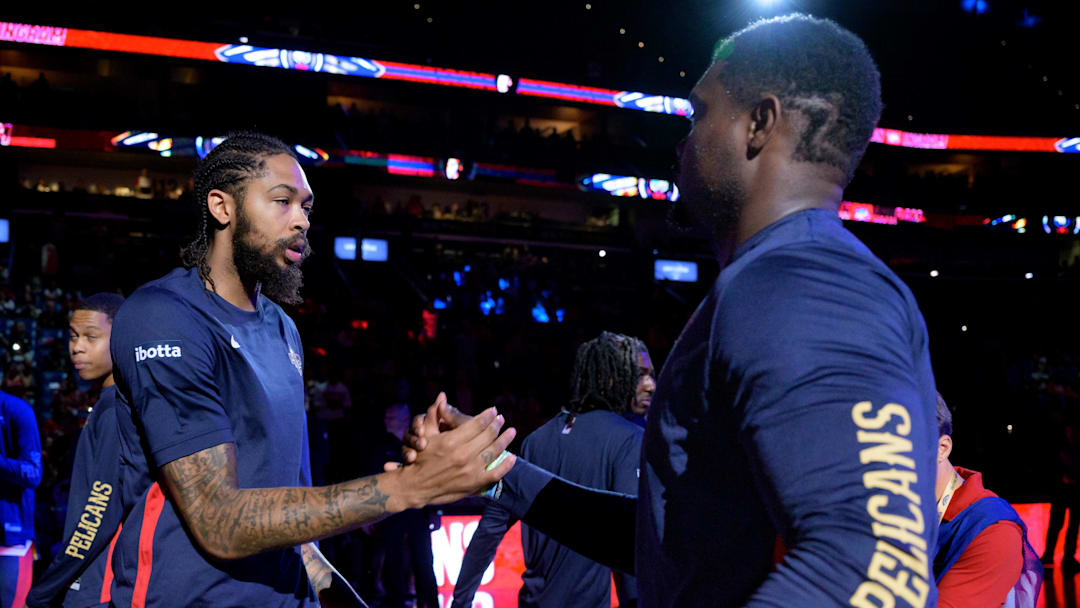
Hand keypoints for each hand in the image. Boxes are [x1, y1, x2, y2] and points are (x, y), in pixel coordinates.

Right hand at [390, 394, 515, 507]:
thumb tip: (442, 396)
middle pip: (487, 436)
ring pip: (494, 451)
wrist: (416, 487)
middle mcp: (463, 455)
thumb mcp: (426, 435)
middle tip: (501, 419)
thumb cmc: (419, 458)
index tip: (493, 410)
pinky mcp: (474, 484)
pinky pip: (496, 473)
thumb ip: (435, 415)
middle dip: (497, 425)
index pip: (477, 424)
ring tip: (511, 432)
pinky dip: (506, 465)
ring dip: (505, 440)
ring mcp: (470, 471)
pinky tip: (512, 457)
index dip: (487, 415)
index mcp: (451, 441)